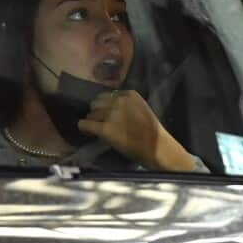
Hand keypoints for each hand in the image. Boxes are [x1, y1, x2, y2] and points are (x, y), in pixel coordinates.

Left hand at [78, 90, 196, 171]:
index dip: (105, 105)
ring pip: (91, 114)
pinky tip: (87, 132)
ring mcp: (111, 115)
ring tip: (95, 130)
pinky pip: (85, 124)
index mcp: (130, 95)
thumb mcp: (142, 110)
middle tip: (100, 122)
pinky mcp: (104, 129)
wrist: (158, 148)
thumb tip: (111, 110)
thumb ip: (128, 106)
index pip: (108, 95)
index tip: (107, 114)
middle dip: (97, 112)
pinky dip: (84, 128)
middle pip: (97, 102)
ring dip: (92, 121)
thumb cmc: (153, 133)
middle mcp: (119, 101)